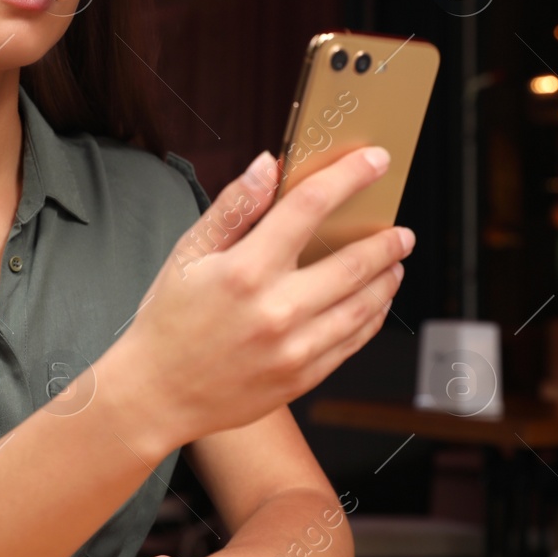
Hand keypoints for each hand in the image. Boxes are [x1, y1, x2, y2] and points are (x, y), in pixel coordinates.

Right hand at [115, 144, 414, 446]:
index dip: (348, 176)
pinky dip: (372, 316)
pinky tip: (374, 302)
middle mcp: (276, 310)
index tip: (374, 161)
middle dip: (387, 241)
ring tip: (395, 263)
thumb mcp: (188, 253)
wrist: (156, 395)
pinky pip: (352, 342)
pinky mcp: (301, 378)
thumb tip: (268, 165)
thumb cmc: (168, 320)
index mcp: (246, 270)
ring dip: (387, 279)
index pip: (310, 207)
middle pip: (354, 262)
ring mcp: (293, 349)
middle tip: (402, 231)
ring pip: (363, 306)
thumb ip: (234, 206)